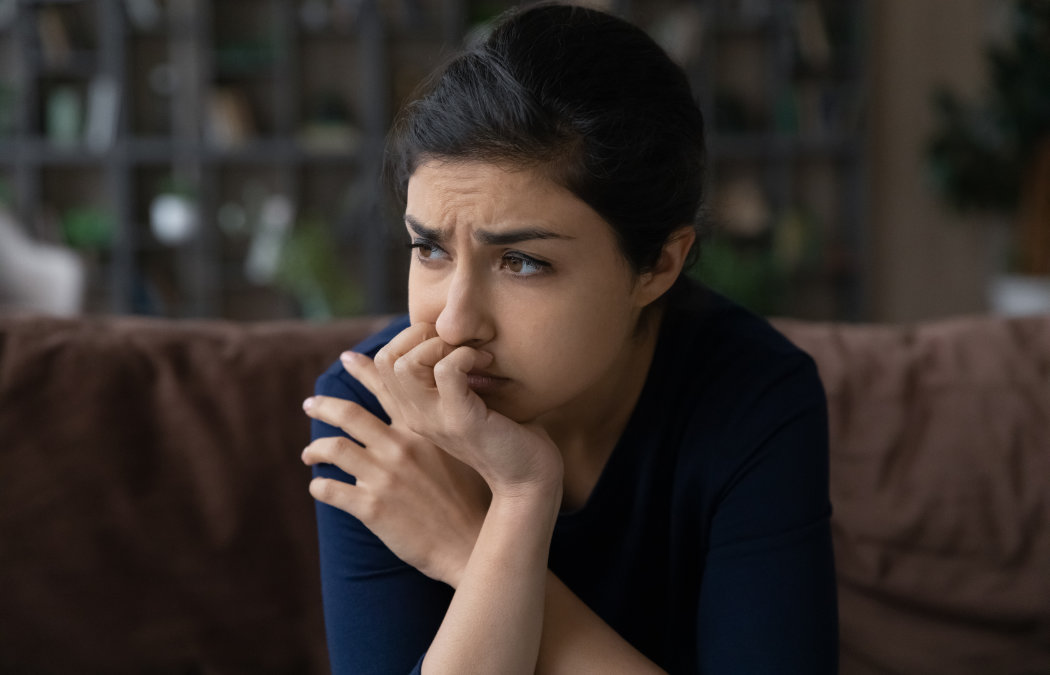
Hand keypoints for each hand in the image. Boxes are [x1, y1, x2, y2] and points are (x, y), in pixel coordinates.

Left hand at [301, 359, 489, 587]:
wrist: (471, 543)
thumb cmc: (474, 498)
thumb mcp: (463, 452)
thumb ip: (442, 430)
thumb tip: (429, 414)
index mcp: (422, 430)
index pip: (388, 389)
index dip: (364, 370)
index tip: (346, 358)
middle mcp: (400, 447)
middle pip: (349, 414)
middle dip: (324, 406)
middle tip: (310, 403)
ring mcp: (383, 477)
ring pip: (333, 449)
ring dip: (315, 449)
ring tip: (309, 454)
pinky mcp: (371, 508)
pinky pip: (330, 490)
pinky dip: (319, 486)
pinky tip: (319, 487)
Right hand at [370, 323, 563, 498]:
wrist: (527, 478)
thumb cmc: (505, 432)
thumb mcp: (467, 401)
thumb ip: (449, 380)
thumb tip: (448, 338)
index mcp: (413, 410)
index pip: (382, 365)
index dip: (411, 337)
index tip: (444, 338)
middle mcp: (415, 416)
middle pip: (387, 359)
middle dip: (422, 335)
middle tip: (458, 342)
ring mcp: (434, 419)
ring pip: (405, 363)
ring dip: (442, 344)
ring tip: (471, 353)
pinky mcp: (459, 420)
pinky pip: (446, 370)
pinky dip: (466, 355)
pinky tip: (486, 362)